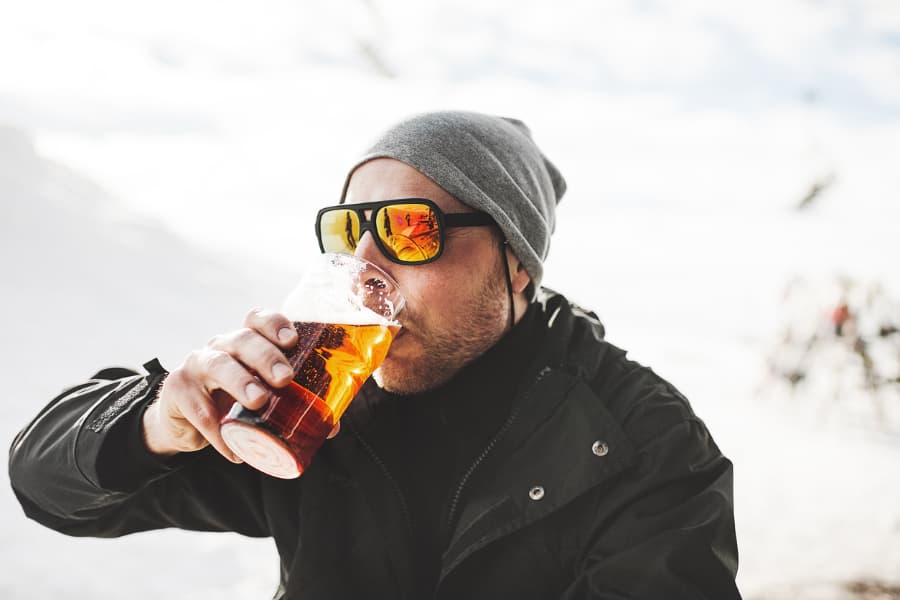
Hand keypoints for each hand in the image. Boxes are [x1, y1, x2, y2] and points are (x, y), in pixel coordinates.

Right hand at [142, 308, 299, 461]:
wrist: (185, 423)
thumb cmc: (231, 402)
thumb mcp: (260, 398)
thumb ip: (293, 407)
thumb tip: (331, 427)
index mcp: (245, 343)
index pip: (257, 320)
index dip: (274, 324)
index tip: (292, 340)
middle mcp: (221, 347)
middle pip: (243, 339)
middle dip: (265, 356)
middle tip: (285, 378)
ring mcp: (196, 365)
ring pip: (217, 365)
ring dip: (239, 380)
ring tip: (258, 401)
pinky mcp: (177, 391)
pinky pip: (198, 410)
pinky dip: (217, 432)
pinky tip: (232, 448)